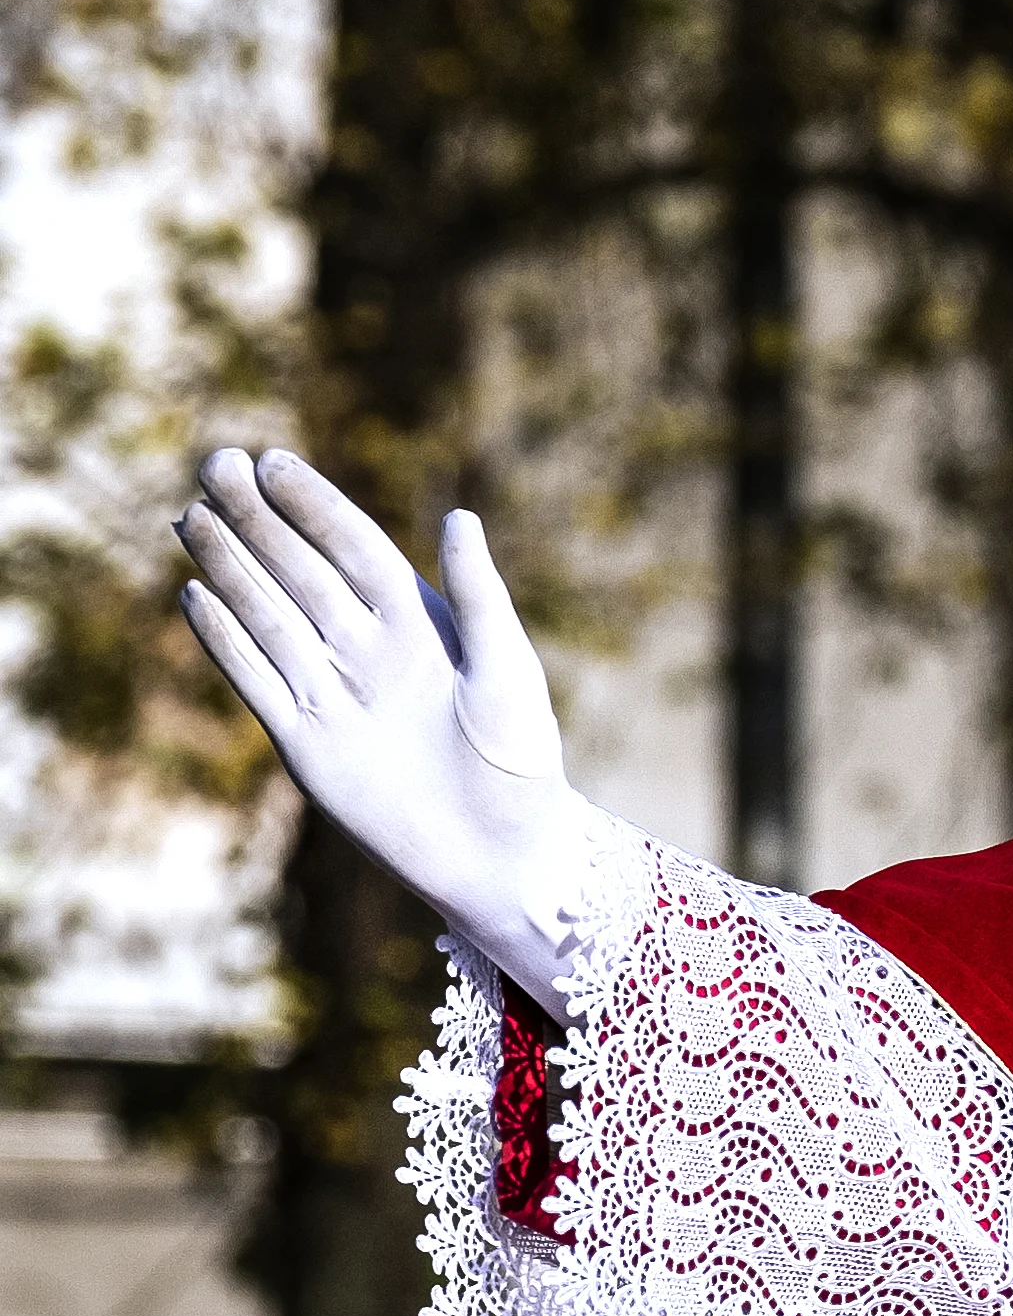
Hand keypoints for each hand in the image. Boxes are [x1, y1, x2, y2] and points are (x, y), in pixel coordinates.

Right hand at [174, 448, 588, 1009]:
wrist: (500, 855)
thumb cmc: (521, 762)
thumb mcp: (507, 669)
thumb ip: (477, 596)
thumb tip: (458, 515)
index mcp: (423, 624)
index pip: (356, 548)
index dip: (314, 504)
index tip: (272, 460)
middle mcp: (369, 649)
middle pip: (300, 570)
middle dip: (258, 520)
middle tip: (213, 462)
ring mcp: (332, 692)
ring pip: (268, 615)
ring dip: (228, 566)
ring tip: (189, 516)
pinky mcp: (303, 742)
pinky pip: (255, 678)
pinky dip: (223, 639)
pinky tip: (191, 594)